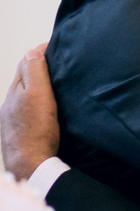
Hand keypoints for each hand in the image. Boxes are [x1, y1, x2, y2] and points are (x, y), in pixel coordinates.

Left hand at [1, 44, 60, 179]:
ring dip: (38, 86)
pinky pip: (27, 110)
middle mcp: (10, 102)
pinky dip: (37, 103)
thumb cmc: (36, 131)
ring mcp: (12, 118)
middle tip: (60, 61)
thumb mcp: (39, 95)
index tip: (58, 45)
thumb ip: (35, 72)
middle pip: (25, 78)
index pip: (26, 62)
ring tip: (55, 84)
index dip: (41, 52)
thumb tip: (32, 50)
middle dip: (39, 67)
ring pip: (25, 95)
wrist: (30, 166)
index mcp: (15, 90)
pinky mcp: (18, 131)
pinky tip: (46, 110)